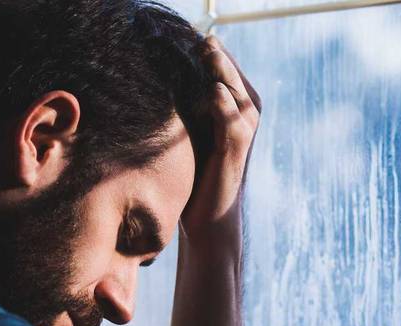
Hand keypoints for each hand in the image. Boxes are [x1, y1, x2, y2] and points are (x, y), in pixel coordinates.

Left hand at [180, 35, 261, 253]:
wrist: (207, 218)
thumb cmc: (195, 175)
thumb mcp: (189, 133)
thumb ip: (184, 107)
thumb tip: (156, 79)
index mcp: (234, 109)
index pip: (225, 71)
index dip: (211, 52)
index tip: (187, 34)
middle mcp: (244, 117)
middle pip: (232, 76)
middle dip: (217, 55)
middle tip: (199, 36)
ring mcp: (243, 133)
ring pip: (236, 93)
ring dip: (222, 71)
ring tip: (207, 50)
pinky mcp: (236, 151)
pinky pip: (233, 122)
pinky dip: (224, 105)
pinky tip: (214, 91)